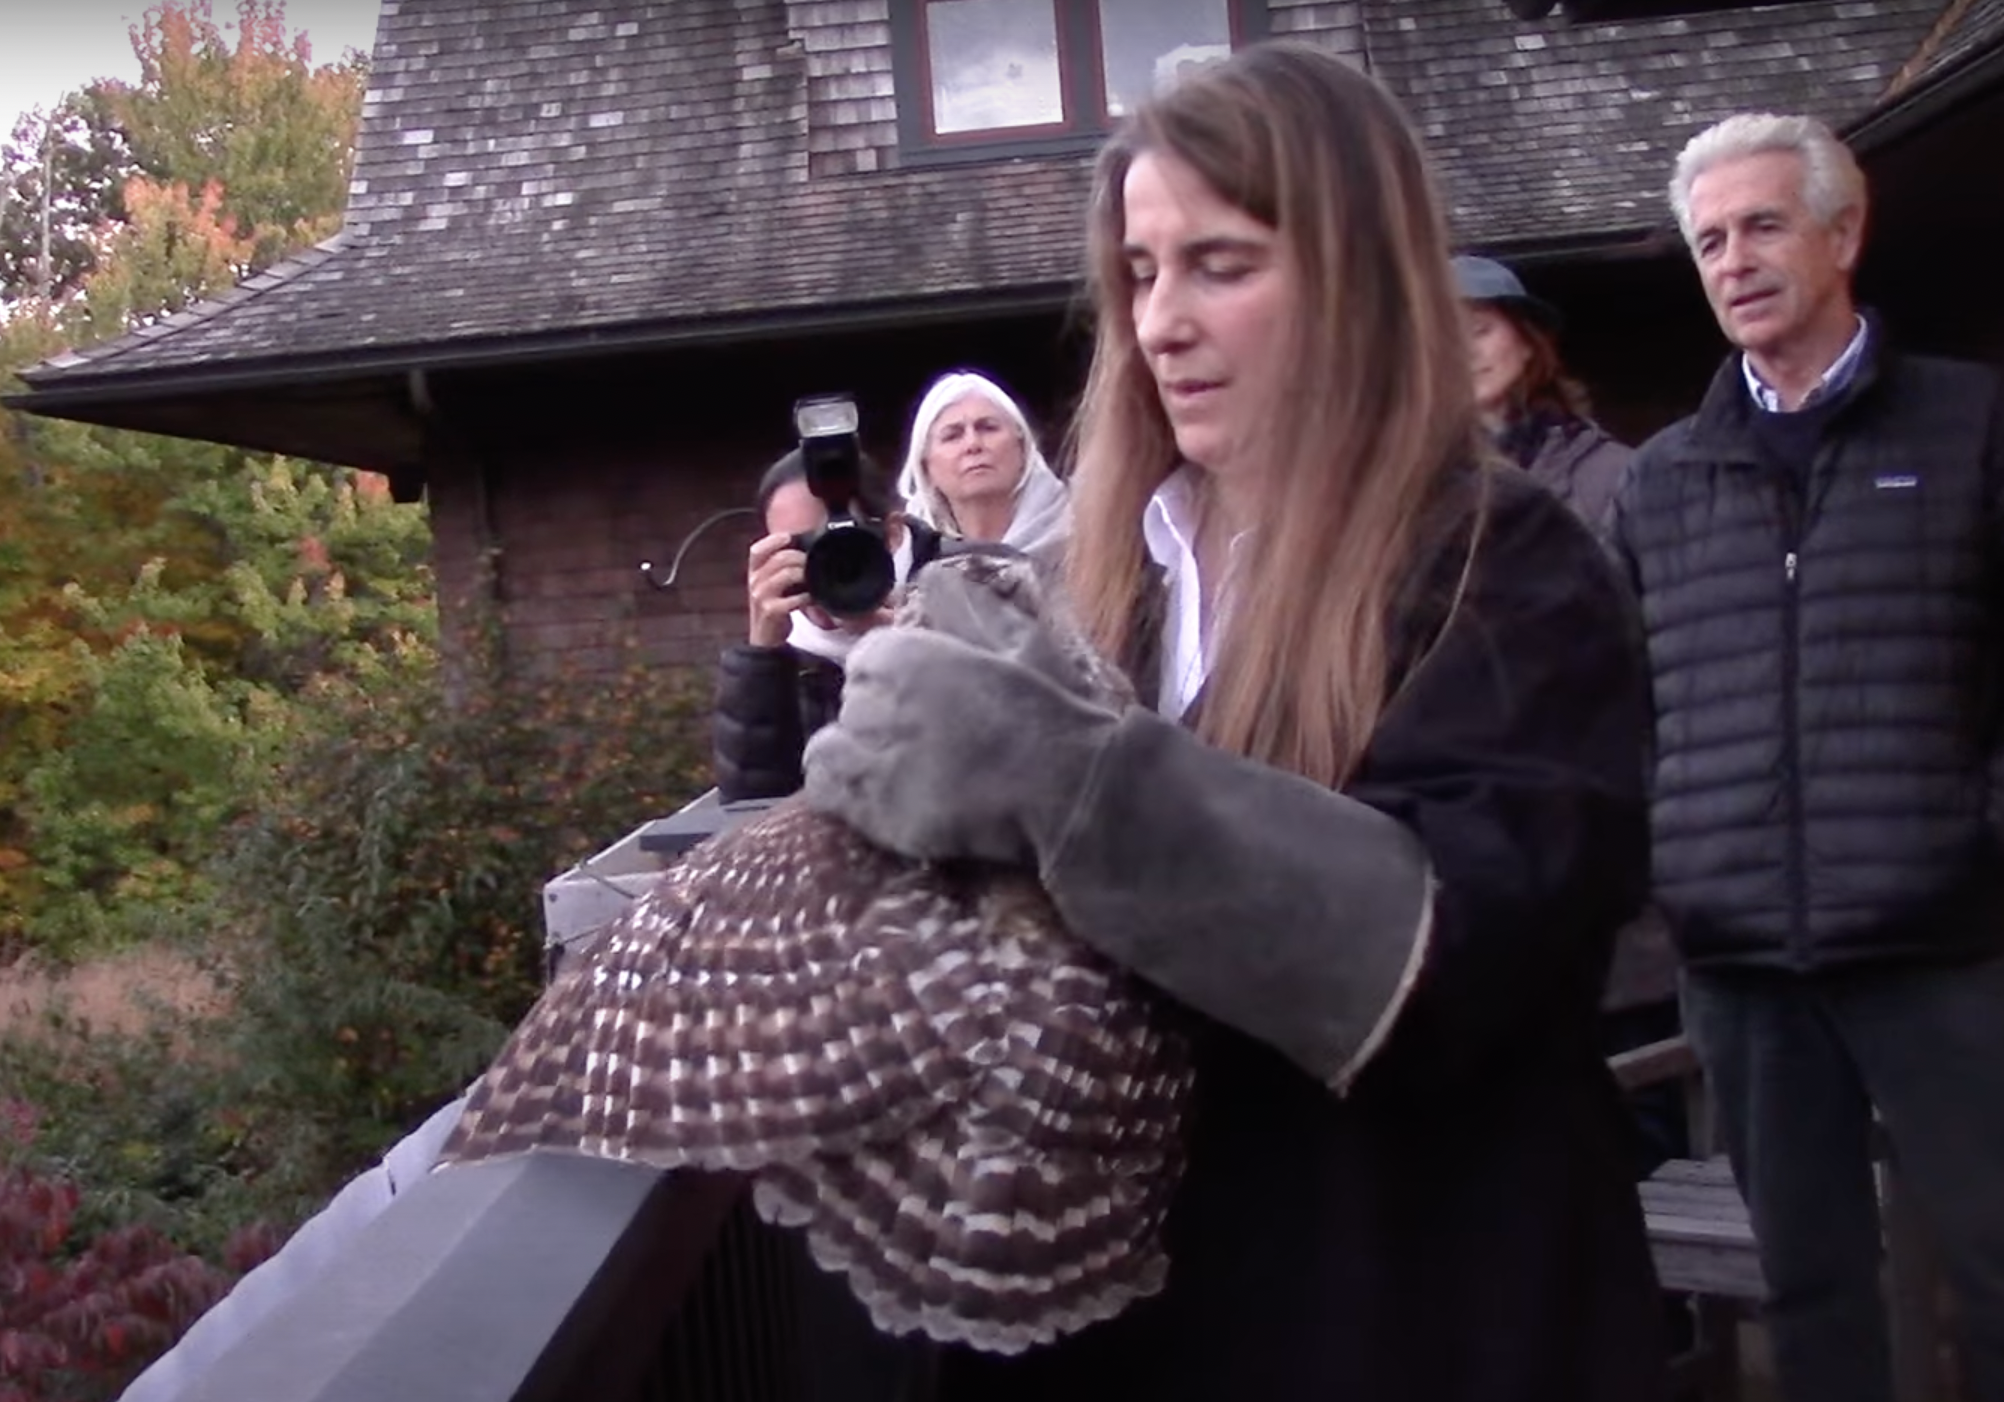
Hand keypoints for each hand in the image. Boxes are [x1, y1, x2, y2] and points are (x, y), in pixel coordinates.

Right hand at [746, 532, 807, 646]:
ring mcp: (761, 597)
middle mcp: (754, 582)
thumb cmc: (773, 607)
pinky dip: (806, 597)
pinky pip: (793, 599)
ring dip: (805, 574)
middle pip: (778, 559)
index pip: (757, 550)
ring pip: (786, 575)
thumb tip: (803, 550)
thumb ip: (780, 568)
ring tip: (814, 579)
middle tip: (812, 561)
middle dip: (800, 558)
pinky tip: (812, 598)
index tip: (789, 537)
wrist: (766, 638)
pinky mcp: (771, 611)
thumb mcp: (771, 585)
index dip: (773, 541)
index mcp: (754, 573)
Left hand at [803, 572, 1122, 865]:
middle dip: (880, 719)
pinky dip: (839, 792)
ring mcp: (866, 756)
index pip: (867, 658)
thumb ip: (966, 608)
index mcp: (902, 652)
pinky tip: (874, 800)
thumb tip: (935, 579)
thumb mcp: (1016, 641)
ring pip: (830, 748)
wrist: (1065, 788)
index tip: (923, 699)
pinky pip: (824, 789)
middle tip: (924, 740)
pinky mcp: (869, 809)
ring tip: (897, 773)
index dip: (894, 680)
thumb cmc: (1049, 711)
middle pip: (853, 704)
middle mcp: (872, 699)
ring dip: (855, 756)